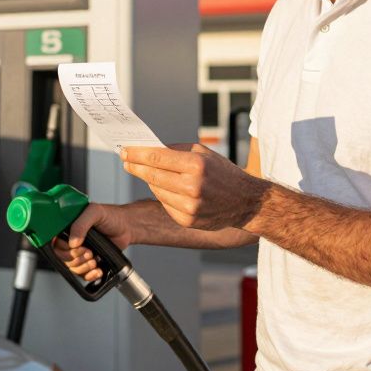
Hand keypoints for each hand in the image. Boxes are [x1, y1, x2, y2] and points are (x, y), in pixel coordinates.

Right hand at [51, 203, 132, 282]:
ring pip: (72, 268)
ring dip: (83, 267)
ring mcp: (80, 252)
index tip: (76, 247)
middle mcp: (71, 240)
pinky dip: (90, 275)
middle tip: (89, 252)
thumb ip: (81, 223)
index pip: (54, 243)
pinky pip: (82, 275)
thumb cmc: (112, 216)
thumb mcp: (94, 212)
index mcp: (68, 228)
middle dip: (76, 259)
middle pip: (62, 258)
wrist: (127, 227)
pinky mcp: (89, 262)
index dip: (63, 249)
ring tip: (94, 259)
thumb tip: (73, 241)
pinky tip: (97, 269)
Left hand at [122, 143, 265, 230]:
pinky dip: (163, 195)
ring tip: (150, 172)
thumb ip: (175, 150)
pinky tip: (169, 188)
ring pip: (156, 190)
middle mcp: (192, 187)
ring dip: (150, 181)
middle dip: (136, 166)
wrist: (245, 202)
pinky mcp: (187, 220)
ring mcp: (189, 206)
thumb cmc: (223, 173)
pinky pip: (165, 204)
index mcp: (196, 165)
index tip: (124, 151)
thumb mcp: (203, 152)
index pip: (156, 157)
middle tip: (126, 160)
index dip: (137, 154)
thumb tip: (148, 149)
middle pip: (152, 175)